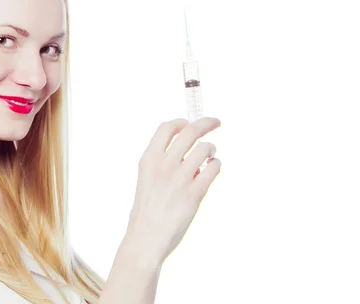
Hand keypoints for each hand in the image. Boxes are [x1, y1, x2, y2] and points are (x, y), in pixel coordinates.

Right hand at [125, 117, 221, 266]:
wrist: (146, 238)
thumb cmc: (146, 209)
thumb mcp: (146, 178)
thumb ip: (162, 160)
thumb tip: (186, 147)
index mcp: (149, 159)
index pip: (168, 127)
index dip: (182, 122)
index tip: (190, 123)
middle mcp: (164, 165)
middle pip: (190, 131)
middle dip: (206, 123)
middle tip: (216, 122)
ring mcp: (180, 178)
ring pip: (205, 148)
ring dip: (211, 149)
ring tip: (210, 156)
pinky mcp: (195, 193)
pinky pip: (213, 168)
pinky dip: (216, 166)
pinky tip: (212, 170)